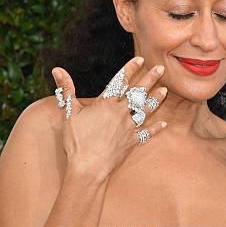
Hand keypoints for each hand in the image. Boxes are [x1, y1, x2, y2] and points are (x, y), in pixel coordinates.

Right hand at [51, 56, 167, 180]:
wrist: (89, 167)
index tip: (140, 59)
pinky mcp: (132, 142)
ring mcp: (128, 128)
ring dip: (156, 100)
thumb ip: (66, 89)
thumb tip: (57, 69)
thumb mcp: (69, 113)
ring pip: (145, 110)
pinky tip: (164, 124)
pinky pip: (147, 133)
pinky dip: (155, 129)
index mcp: (106, 104)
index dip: (130, 69)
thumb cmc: (77, 141)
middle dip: (150, 79)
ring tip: (165, 90)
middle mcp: (120, 113)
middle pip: (138, 93)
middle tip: (161, 68)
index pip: (120, 82)